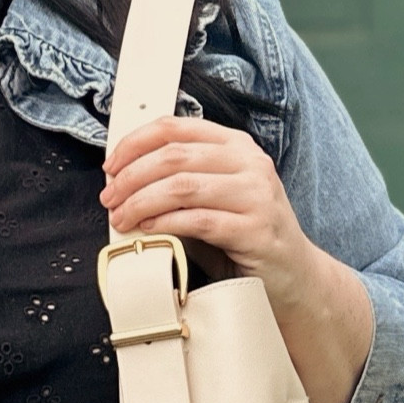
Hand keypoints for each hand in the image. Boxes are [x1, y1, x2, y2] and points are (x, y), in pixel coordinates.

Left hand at [101, 115, 312, 307]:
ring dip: (141, 202)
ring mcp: (257, 195)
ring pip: (182, 186)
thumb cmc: (243, 234)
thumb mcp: (212, 196)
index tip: (111, 165)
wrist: (293, 275)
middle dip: (131, 177)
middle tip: (110, 198)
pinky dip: (164, 224)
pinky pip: (198, 221)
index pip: (175, 127)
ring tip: (122, 218)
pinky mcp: (256, 230)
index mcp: (235, 145)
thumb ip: (178, 180)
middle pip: (173, 156)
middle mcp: (249, 163)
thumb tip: (122, 179)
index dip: (134, 143)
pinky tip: (147, 231)